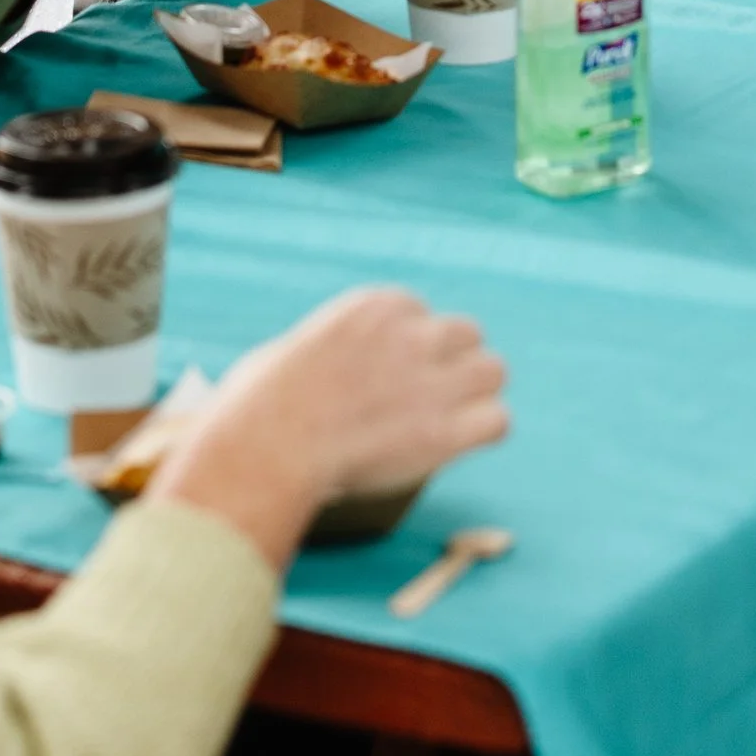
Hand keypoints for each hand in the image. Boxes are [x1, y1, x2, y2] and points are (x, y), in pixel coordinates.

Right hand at [147, 286, 509, 571]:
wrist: (267, 448)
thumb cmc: (257, 407)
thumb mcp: (285, 351)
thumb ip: (321, 351)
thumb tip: (313, 367)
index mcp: (375, 307)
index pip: (421, 313)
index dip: (411, 347)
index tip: (393, 374)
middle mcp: (412, 335)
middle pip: (468, 334)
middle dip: (452, 363)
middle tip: (427, 398)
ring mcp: (433, 381)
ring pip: (493, 371)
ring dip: (475, 395)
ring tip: (448, 422)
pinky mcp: (444, 431)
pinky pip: (498, 421)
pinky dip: (482, 433)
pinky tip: (457, 445)